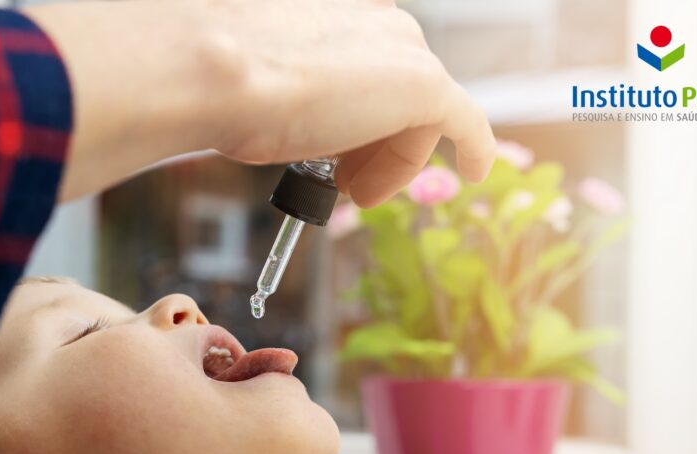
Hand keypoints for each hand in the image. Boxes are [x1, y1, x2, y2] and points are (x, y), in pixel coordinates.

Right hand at [25, 0, 494, 205]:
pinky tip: (481, 171)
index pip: (367, 72)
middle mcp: (379, 23)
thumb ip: (275, 95)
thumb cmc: (215, 76)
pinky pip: (467, 123)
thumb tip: (255, 114)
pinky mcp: (426, 86)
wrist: (214, 69)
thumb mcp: (248, 84)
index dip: (358, 121)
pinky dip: (477, 148)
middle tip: (351, 185)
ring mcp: (406, 52)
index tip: (342, 154)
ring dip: (395, 162)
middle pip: (400, 95)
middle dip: (377, 144)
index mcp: (339, 15)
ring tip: (358, 193)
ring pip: (421, 117)